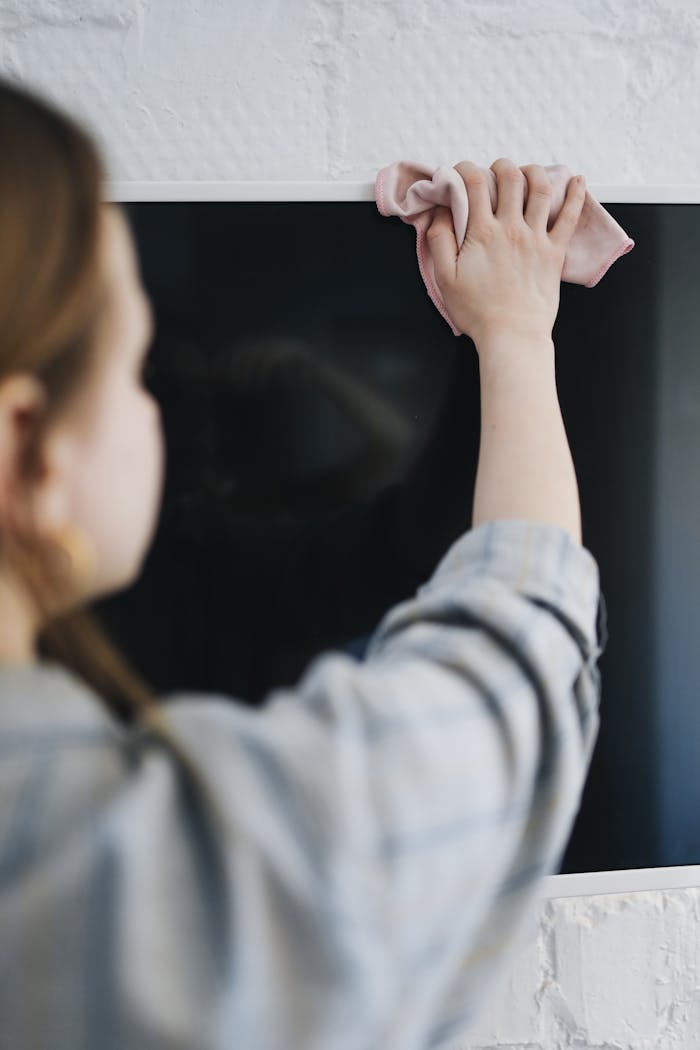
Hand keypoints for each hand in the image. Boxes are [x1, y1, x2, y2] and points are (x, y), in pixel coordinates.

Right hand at [426, 158, 585, 348]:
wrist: (512, 335)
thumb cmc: (477, 312)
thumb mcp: (444, 278)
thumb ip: (439, 241)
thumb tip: (440, 213)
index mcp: (482, 232)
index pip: (475, 184)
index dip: (466, 170)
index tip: (461, 172)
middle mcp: (511, 228)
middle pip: (510, 178)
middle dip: (501, 166)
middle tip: (495, 169)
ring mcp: (536, 238)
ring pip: (540, 189)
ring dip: (533, 172)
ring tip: (527, 170)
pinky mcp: (555, 252)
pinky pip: (570, 217)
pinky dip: (576, 195)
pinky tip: (578, 181)